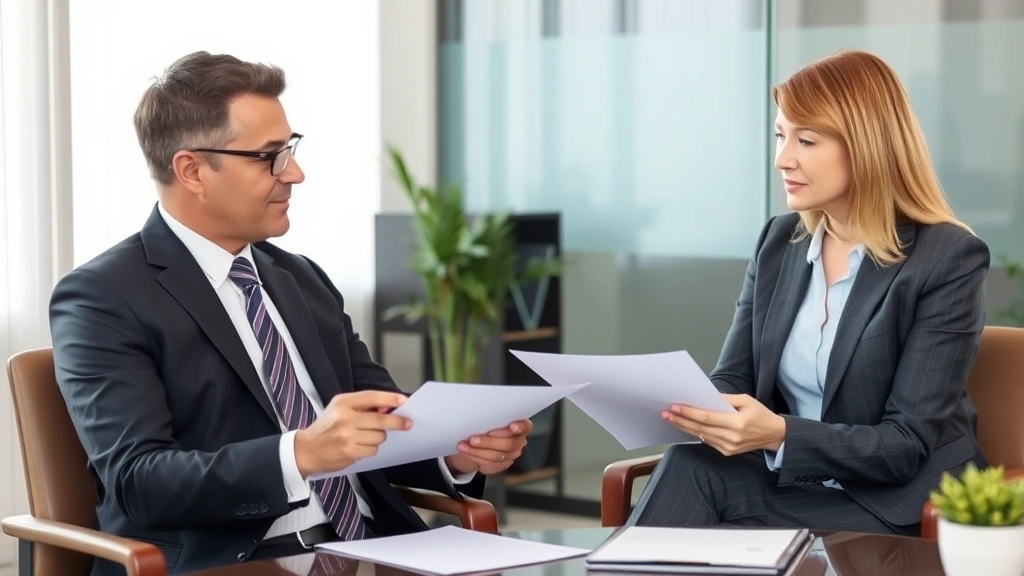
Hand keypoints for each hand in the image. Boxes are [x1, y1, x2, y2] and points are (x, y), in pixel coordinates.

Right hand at [294, 391, 410, 477]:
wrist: (307, 450)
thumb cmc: (327, 427)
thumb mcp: (340, 408)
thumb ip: (362, 405)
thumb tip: (388, 407)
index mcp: (343, 403)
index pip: (371, 397)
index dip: (390, 399)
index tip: (404, 401)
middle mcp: (345, 418)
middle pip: (381, 420)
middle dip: (397, 422)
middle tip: (408, 423)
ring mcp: (347, 437)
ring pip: (379, 437)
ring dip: (379, 437)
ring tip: (365, 436)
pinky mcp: (349, 452)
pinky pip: (372, 450)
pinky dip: (371, 448)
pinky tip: (359, 446)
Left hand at [445, 419, 532, 475]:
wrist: (479, 440)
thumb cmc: (485, 424)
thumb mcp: (488, 418)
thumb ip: (489, 417)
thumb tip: (477, 411)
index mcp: (520, 426)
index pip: (526, 426)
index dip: (520, 427)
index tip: (512, 426)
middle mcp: (519, 441)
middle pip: (508, 444)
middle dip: (489, 442)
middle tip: (473, 439)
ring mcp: (512, 455)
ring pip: (497, 456)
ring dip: (477, 451)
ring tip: (463, 445)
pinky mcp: (502, 465)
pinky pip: (490, 464)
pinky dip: (475, 457)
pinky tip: (466, 451)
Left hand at [662, 394, 784, 455]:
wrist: (775, 435)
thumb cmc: (761, 415)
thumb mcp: (746, 400)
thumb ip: (726, 399)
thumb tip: (706, 396)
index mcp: (737, 423)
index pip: (707, 418)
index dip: (689, 413)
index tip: (674, 407)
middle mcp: (732, 438)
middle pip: (700, 428)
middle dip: (681, 420)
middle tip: (665, 413)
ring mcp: (728, 447)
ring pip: (701, 436)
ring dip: (684, 427)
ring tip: (671, 418)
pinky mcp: (726, 452)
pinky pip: (707, 441)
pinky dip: (695, 433)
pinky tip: (685, 426)